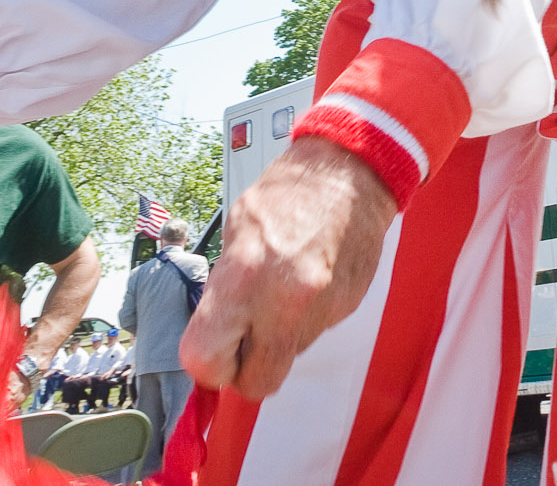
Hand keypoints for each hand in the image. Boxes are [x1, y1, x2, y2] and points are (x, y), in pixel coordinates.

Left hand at [180, 136, 397, 399]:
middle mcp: (284, 303)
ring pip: (287, 358)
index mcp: (245, 278)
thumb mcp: (236, 230)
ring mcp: (320, 310)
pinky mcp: (345, 310)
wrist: (350, 172)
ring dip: (277, 337)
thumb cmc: (287, 193)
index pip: (207, 360)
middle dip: (246, 368)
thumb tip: (216, 328)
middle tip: (245, 335)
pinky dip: (304, 318)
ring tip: (281, 289)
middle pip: (256, 383)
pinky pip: (312, 333)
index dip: (209, 364)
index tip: (215, 348)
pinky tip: (306, 280)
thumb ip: (224, 286)